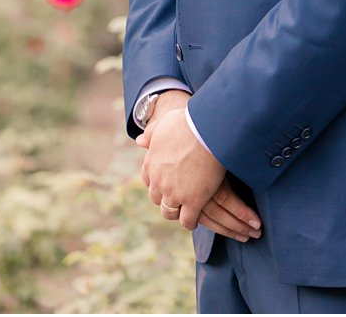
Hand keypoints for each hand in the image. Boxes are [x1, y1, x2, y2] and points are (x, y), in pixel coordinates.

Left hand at [138, 105, 260, 240]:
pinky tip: (195, 219)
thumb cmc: (187, 123)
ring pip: (169, 212)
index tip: (166, 183)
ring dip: (176, 212)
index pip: (148, 180)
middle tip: (177, 199)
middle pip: (157, 198)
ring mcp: (174, 193)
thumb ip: (150, 134)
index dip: (158, 183)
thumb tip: (139, 141)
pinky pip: (187, 220)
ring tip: (185, 212)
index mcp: (150, 163)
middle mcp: (158, 181)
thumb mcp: (162, 124)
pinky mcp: (192, 202)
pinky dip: (190, 222)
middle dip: (165, 198)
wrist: (206, 131)